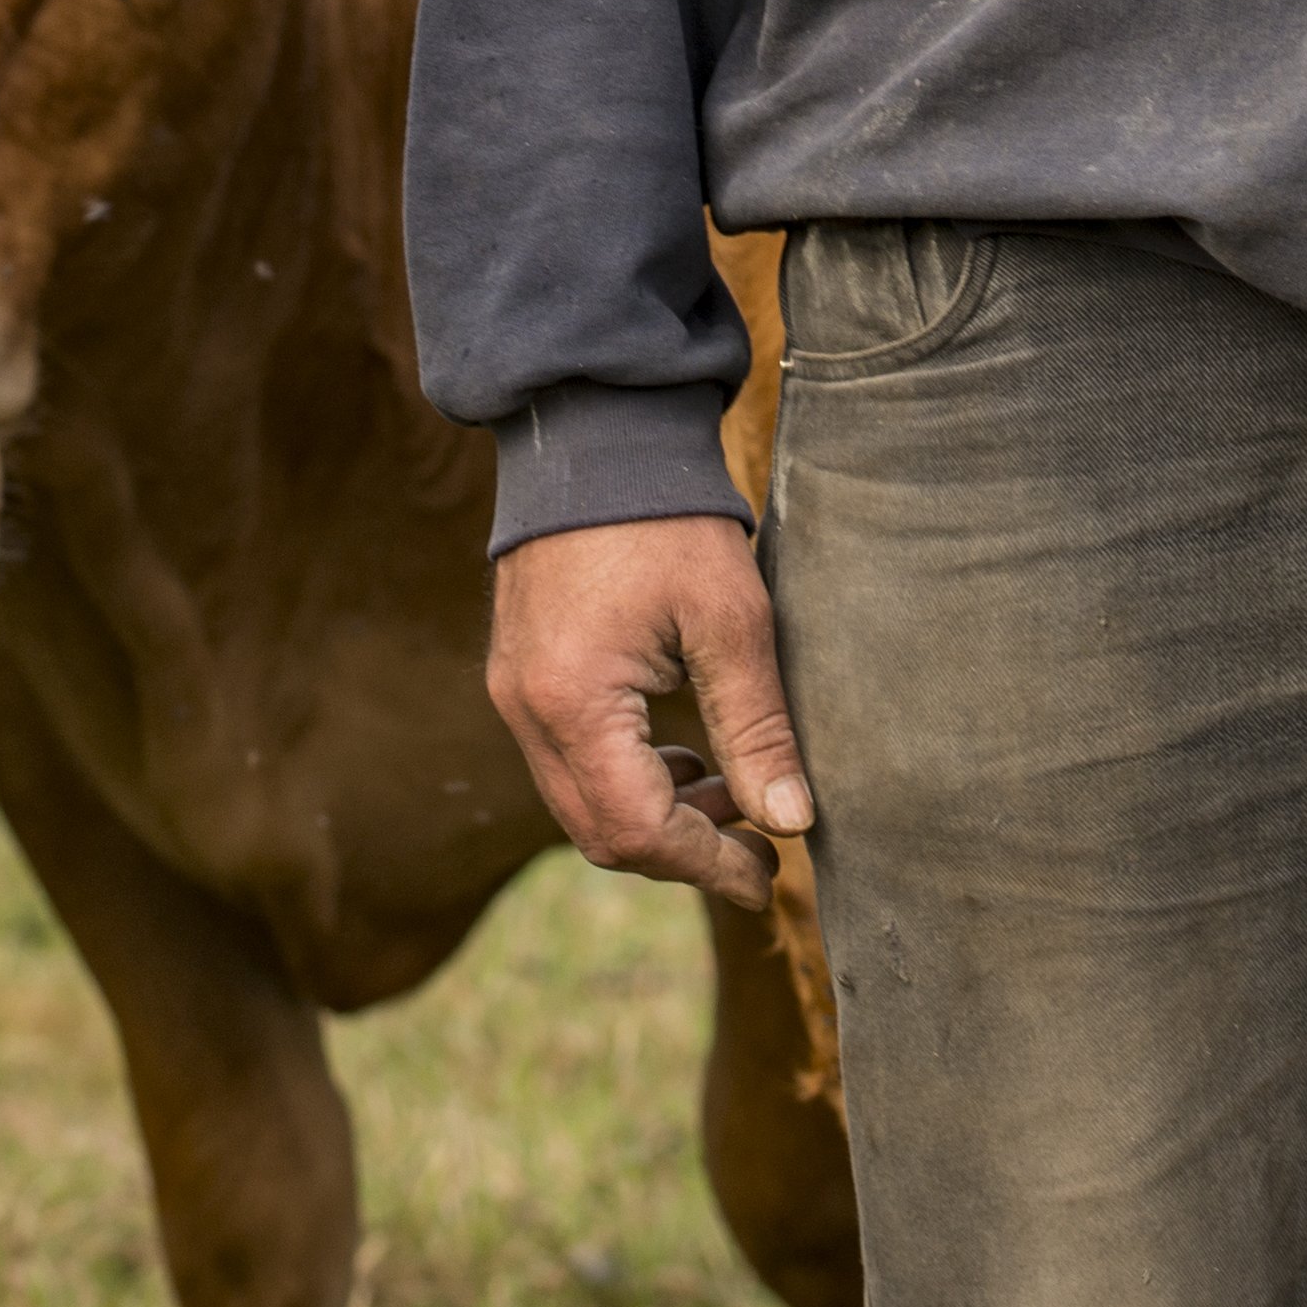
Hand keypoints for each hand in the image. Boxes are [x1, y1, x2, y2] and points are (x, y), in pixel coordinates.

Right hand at [485, 512, 817, 906]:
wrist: (594, 432)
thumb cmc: (668, 519)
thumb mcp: (731, 620)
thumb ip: (758, 727)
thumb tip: (792, 821)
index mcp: (573, 702)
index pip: (638, 830)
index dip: (709, 865)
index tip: (771, 875)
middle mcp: (526, 710)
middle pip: (601, 833)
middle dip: (685, 852)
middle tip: (761, 845)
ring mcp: (514, 693)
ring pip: (582, 804)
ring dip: (658, 816)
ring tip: (734, 790)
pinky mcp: (521, 675)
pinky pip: (569, 762)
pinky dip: (628, 778)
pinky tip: (684, 754)